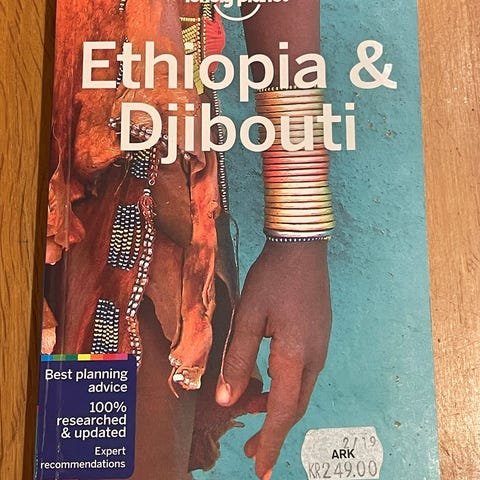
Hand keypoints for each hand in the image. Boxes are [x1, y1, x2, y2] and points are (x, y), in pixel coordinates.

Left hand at [216, 240, 331, 478]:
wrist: (302, 248)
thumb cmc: (272, 278)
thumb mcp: (249, 316)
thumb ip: (238, 359)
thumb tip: (226, 399)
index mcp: (296, 356)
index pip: (283, 411)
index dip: (271, 442)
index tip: (261, 470)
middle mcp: (314, 357)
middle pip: (294, 405)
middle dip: (273, 429)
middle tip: (249, 447)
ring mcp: (320, 346)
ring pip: (299, 390)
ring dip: (277, 407)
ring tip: (252, 411)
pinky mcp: (319, 336)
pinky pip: (303, 373)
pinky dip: (284, 387)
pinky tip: (266, 381)